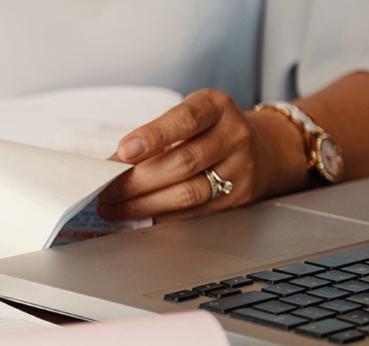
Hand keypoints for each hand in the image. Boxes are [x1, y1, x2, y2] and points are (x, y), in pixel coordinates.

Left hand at [96, 89, 300, 223]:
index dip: (153, 135)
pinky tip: (138, 216)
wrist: (262, 149)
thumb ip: (153, 135)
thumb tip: (111, 165)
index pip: (186, 120)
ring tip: (113, 208)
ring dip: (143, 204)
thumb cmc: (210, 130)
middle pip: (182, 162)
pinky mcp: (238, 198)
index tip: (124, 150)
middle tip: (106, 190)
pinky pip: (194, 212)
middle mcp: (234, 136)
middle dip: (137, 181)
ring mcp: (239, 169)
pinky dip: (161, 216)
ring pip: (188, 193)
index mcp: (216, 107)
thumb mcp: (187, 117)